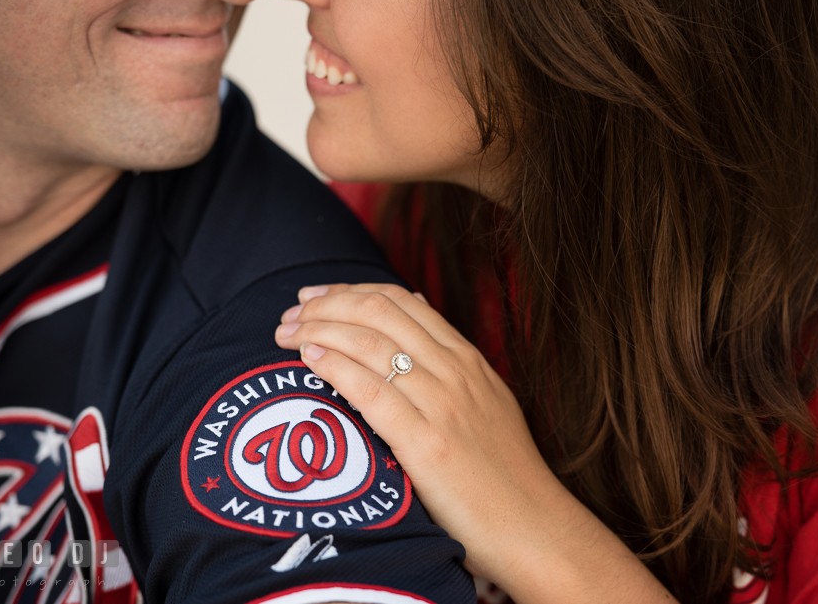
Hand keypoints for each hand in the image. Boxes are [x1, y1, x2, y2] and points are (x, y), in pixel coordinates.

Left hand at [275, 284, 672, 602]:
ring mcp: (443, 405)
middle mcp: (456, 372)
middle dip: (326, 305)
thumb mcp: (487, 398)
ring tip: (285, 334)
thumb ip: (450, 356)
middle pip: (379, 313)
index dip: (349, 291)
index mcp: (468, 359)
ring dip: (319, 330)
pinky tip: (310, 358)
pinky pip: (372, 392)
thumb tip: (413, 307)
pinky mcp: (428, 444)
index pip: (400, 302)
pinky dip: (336, 366)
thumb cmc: (502, 470)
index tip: (315, 297)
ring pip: (371, 344)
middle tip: (290, 313)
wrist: (532, 526)